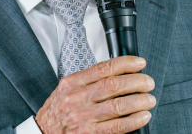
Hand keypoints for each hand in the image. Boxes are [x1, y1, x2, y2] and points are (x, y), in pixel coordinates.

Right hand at [35, 55, 155, 133]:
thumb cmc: (57, 110)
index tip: (140, 63)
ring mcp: (83, 118)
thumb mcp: (67, 89)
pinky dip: (133, 121)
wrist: (41, 133)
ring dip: (139, 101)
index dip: (126, 63)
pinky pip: (116, 127)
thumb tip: (119, 71)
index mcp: (73, 83)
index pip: (104, 68)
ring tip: (150, 99)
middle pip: (114, 85)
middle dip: (137, 82)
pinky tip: (143, 116)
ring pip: (118, 106)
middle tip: (148, 82)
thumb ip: (89, 79)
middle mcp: (77, 98)